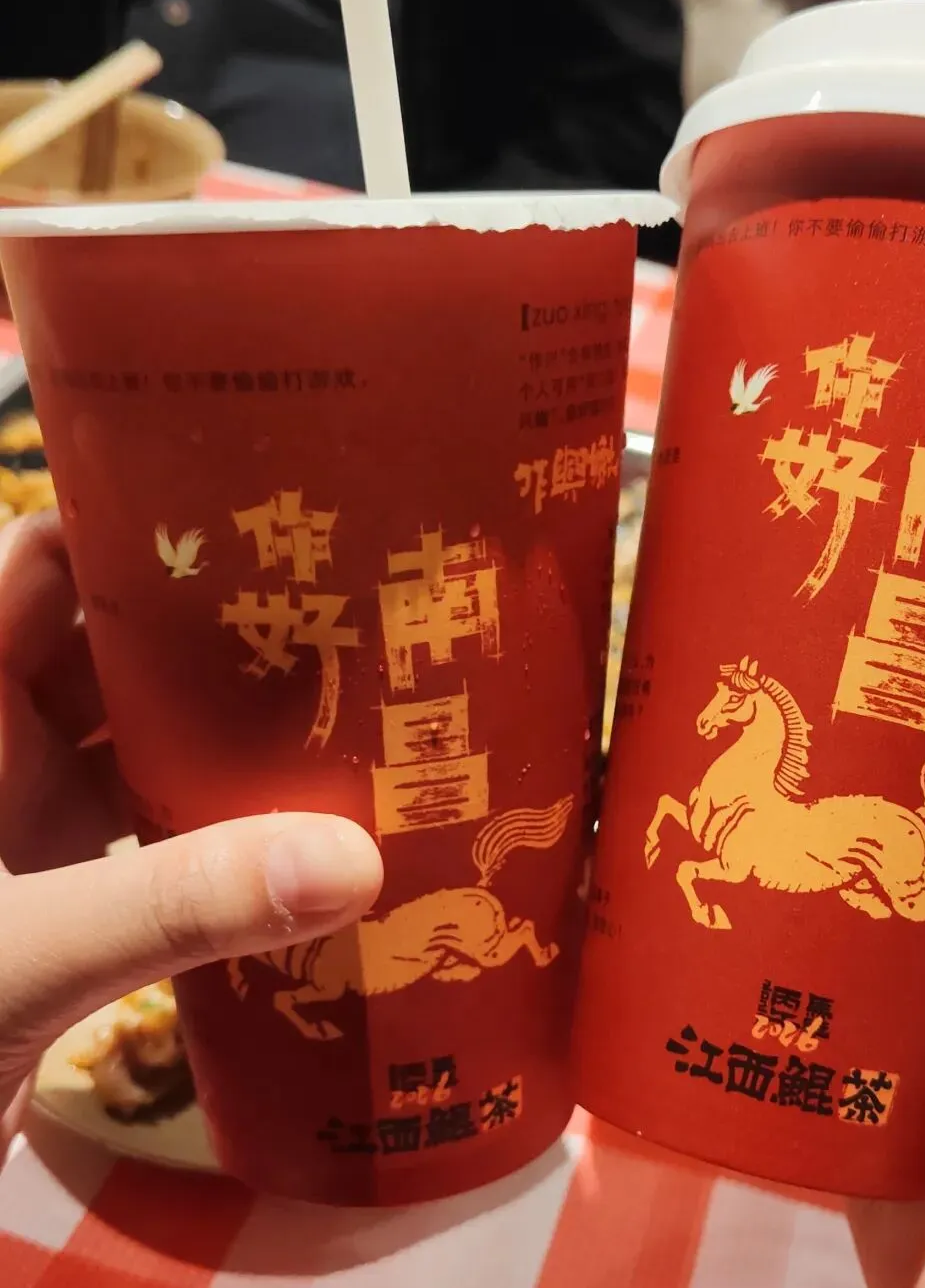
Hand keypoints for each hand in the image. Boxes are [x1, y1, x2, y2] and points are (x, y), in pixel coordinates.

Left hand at [0, 512, 381, 1155]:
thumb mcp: (15, 953)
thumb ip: (171, 902)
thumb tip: (357, 860)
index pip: (38, 559)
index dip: (139, 518)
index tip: (266, 501)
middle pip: (109, 642)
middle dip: (216, 620)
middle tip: (354, 594)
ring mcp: (20, 820)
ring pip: (137, 734)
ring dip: (228, 723)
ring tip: (359, 687)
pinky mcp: (55, 892)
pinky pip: (150, 825)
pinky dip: (219, 816)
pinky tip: (314, 813)